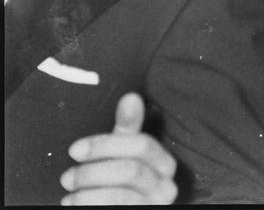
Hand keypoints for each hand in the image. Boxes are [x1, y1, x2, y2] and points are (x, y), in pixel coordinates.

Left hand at [60, 93, 177, 204]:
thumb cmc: (117, 184)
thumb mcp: (121, 155)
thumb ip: (127, 129)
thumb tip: (131, 96)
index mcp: (164, 163)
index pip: (142, 145)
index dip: (107, 145)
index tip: (75, 149)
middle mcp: (166, 185)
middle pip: (130, 170)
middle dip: (92, 172)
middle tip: (66, 176)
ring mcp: (154, 205)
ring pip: (121, 194)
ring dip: (88, 192)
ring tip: (68, 193)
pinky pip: (115, 208)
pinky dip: (89, 204)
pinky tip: (74, 203)